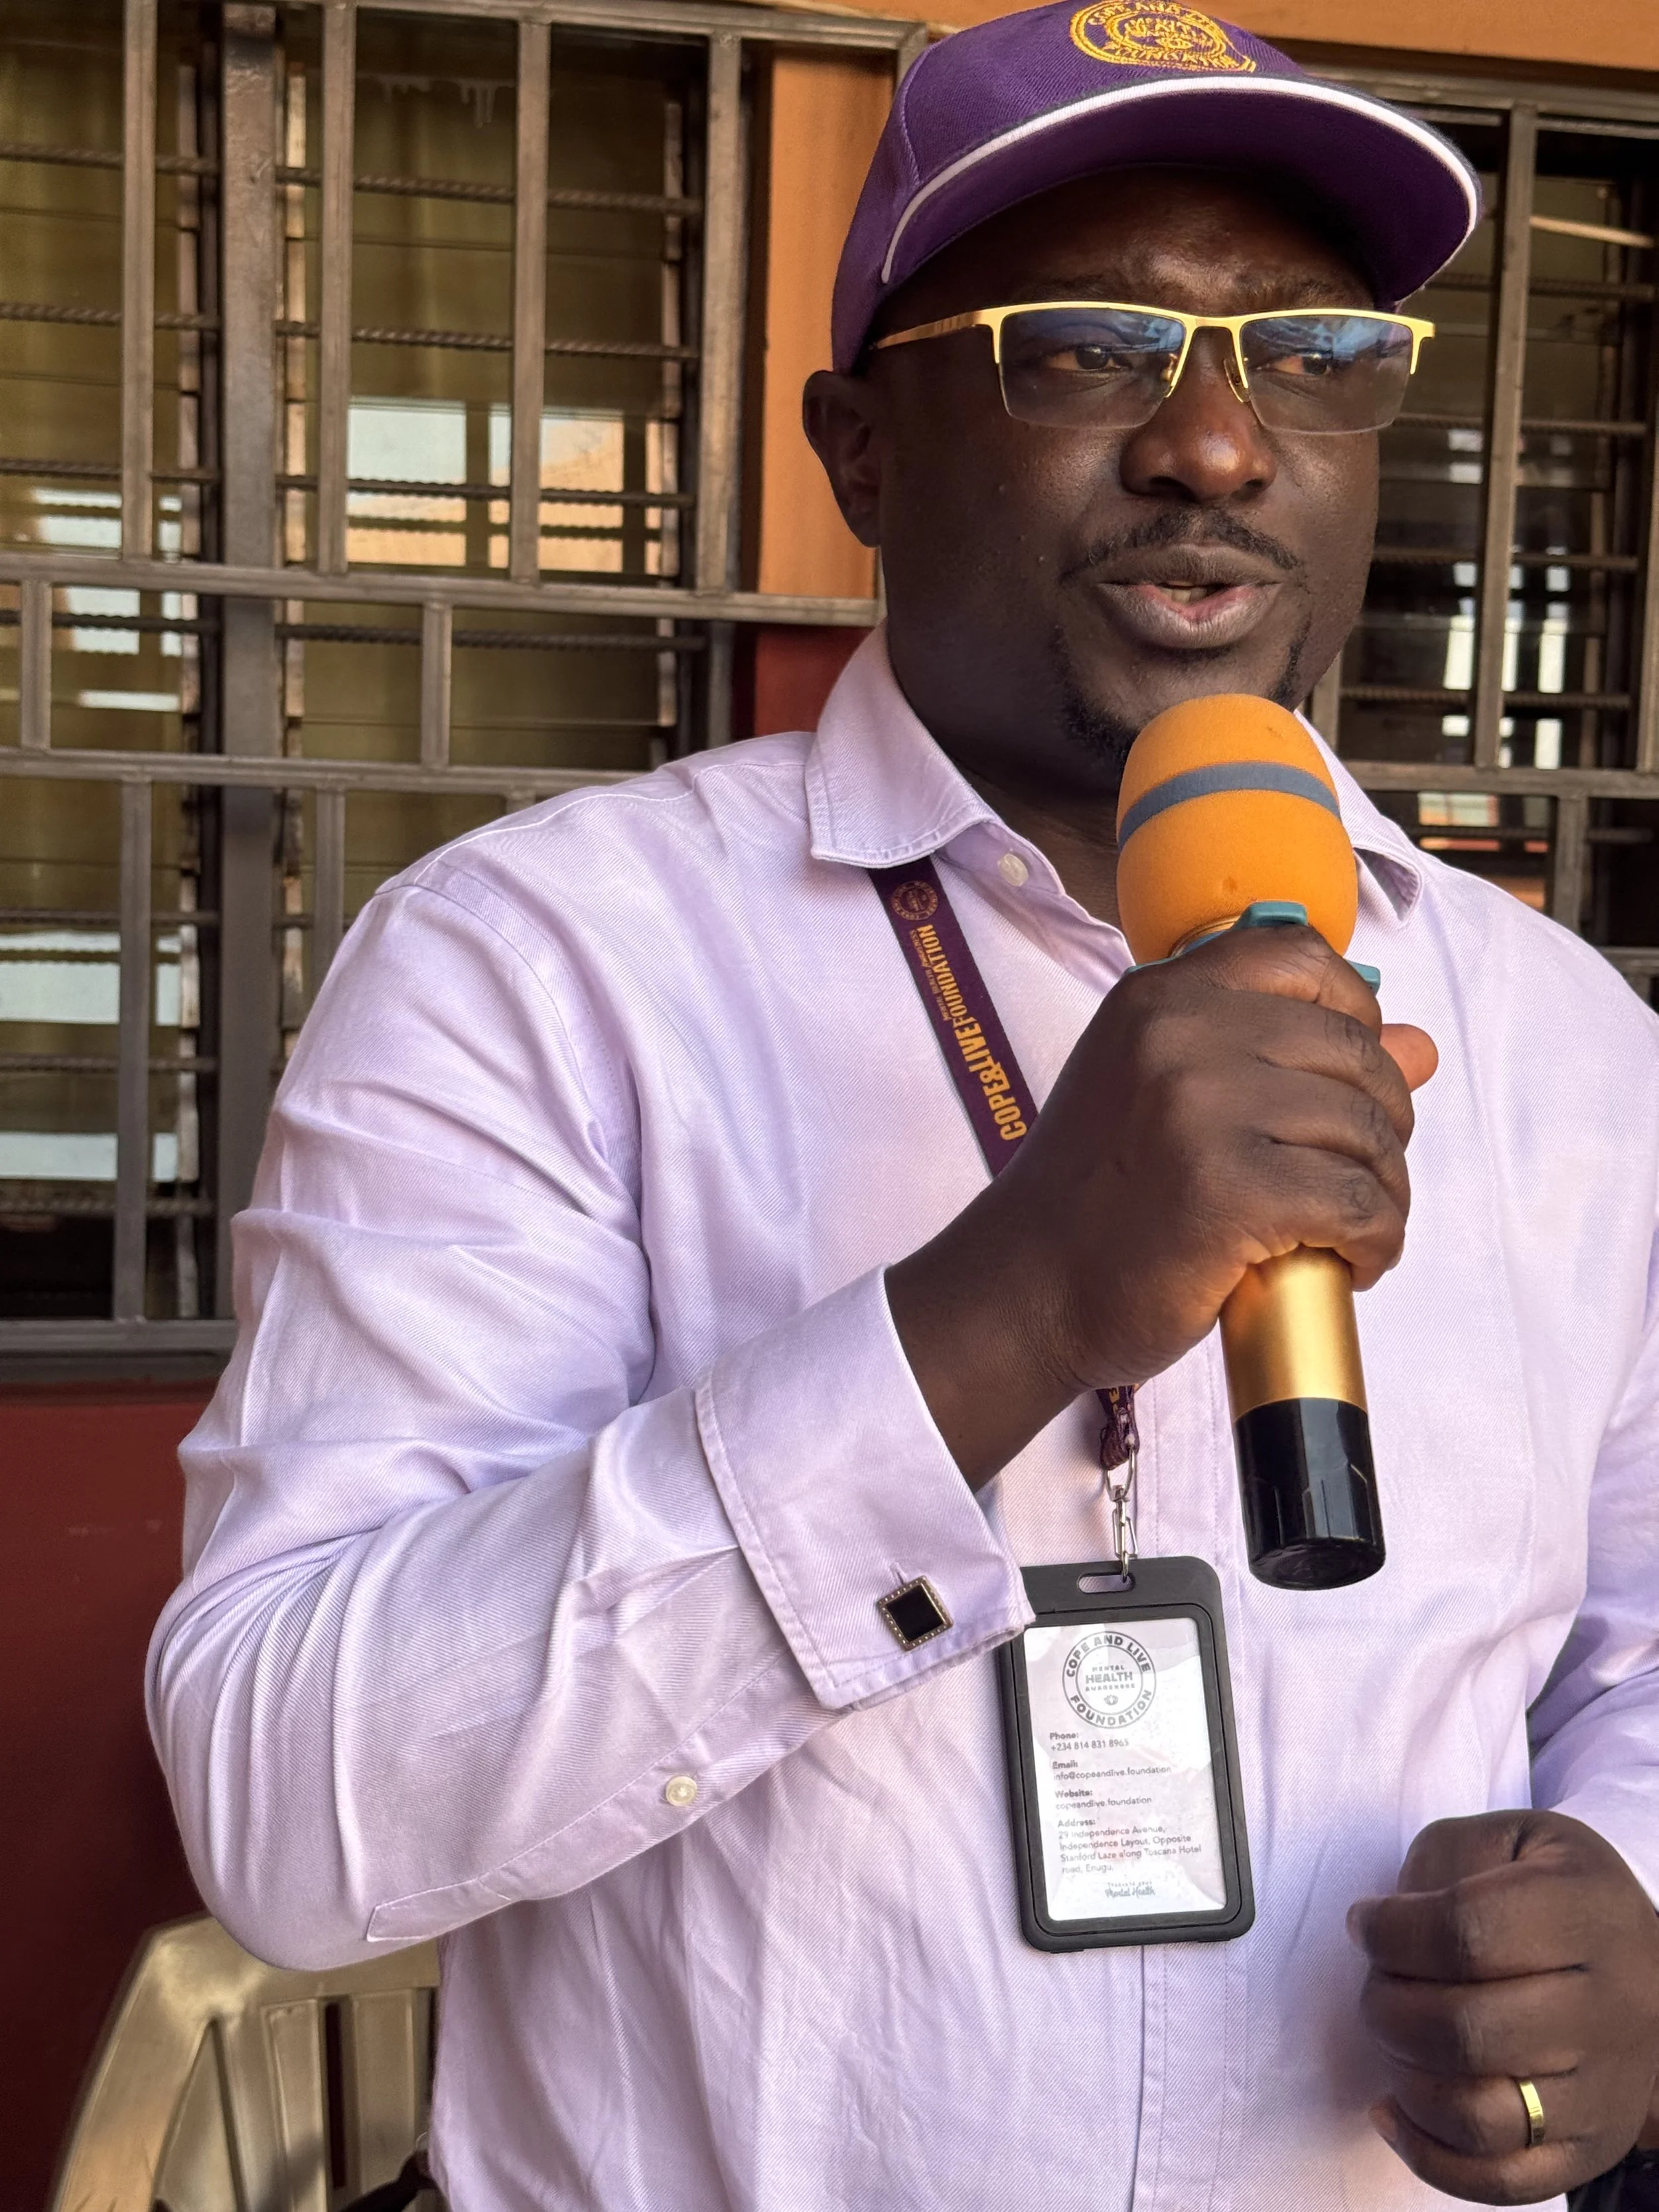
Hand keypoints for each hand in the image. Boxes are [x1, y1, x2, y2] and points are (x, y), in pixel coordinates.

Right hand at [886, 922, 1436, 1485]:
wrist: (1025, 1288)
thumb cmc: (1097, 1197)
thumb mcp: (1168, 1095)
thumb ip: (1286, 1057)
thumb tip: (1419, 1047)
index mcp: (1160, 996)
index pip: (1304, 956)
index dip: (1353, 1013)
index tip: (1344, 1077)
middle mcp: (1180, 1033)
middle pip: (1354, 1052)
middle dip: (1382, 1123)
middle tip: (1353, 1180)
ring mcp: (1201, 1108)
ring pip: (1366, 1131)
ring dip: (1384, 1191)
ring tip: (1350, 1230)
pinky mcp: (1227, 1190)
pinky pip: (1357, 1203)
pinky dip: (1377, 1240)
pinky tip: (1351, 1263)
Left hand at [1351, 1810, 1658, 2202]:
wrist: (1647, 1972)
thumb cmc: (1553, 1895)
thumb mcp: (1509, 1840)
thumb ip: (1442, 1862)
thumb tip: (1384, 1922)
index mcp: (1586, 1914)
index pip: (1466, 1931)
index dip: (1391, 1930)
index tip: (1366, 1923)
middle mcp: (1609, 2010)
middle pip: (1464, 2030)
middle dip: (1387, 2005)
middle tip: (1378, 1981)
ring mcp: (1603, 2093)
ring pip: (1478, 2116)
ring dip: (1404, 2077)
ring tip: (1394, 2038)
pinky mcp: (1588, 2151)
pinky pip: (1498, 2182)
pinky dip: (1427, 2154)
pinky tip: (1392, 2109)